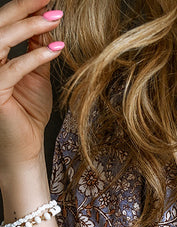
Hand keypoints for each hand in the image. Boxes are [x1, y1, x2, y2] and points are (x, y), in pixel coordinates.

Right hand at [0, 0, 63, 176]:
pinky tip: (55, 49)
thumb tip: (47, 18)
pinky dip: (35, 56)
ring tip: (56, 19)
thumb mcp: (36, 73)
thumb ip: (37, 47)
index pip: (4, 23)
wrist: (24, 146)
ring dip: (30, 27)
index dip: (23, 7)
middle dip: (24, 8)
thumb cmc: (28, 113)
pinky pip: (13, 69)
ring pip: (2, 41)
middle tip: (49, 0)